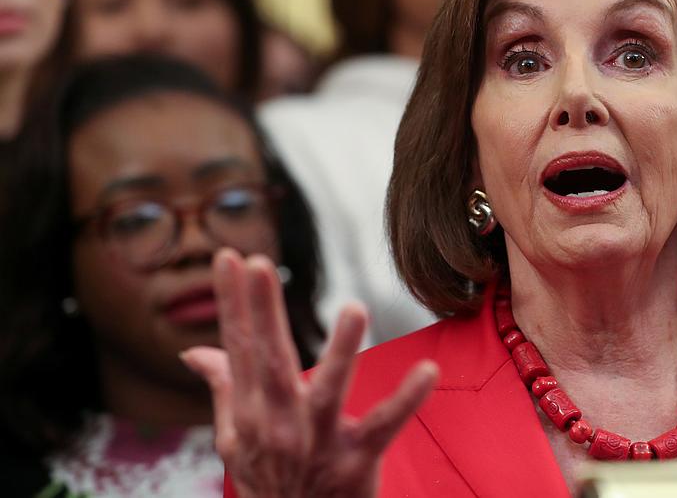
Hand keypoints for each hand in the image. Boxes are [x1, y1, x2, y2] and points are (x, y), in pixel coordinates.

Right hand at [182, 248, 437, 497]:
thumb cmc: (269, 481)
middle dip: (264, 312)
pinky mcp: (356, 462)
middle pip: (270, 361)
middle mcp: (279, 425)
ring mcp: (318, 444)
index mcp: (251, 413)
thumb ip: (223, 388)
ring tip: (354, 308)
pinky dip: (407, 401)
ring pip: (328, 392)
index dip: (234, 303)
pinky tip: (427, 370)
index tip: (229, 257)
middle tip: (261, 265)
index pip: (240, 348)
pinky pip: (384, 427)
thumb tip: (192, 352)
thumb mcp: (235, 439)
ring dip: (341, 351)